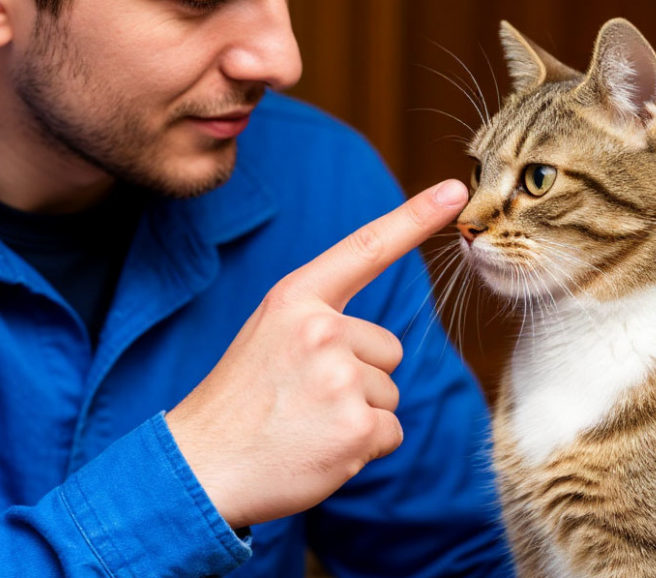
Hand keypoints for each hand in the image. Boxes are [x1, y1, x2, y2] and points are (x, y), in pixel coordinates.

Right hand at [165, 179, 469, 528]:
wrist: (201, 466)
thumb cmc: (240, 402)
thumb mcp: (269, 336)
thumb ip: (320, 322)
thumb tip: (380, 346)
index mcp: (296, 299)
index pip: (365, 249)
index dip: (414, 218)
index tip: (455, 190)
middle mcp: (321, 330)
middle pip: (387, 349)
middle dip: (359, 377)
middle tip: (302, 399)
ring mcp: (340, 379)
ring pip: (388, 393)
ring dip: (357, 415)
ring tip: (304, 424)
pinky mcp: (356, 427)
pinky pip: (390, 432)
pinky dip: (363, 448)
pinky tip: (318, 449)